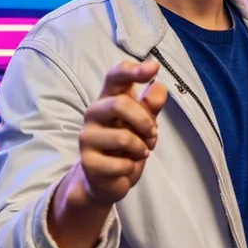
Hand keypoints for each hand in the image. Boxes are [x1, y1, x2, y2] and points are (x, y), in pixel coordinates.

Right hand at [75, 60, 167, 206]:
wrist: (107, 180)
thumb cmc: (127, 145)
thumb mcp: (144, 123)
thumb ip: (151, 106)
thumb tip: (159, 86)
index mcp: (109, 99)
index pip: (116, 76)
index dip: (134, 70)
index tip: (154, 67)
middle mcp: (94, 113)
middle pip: (119, 104)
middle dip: (144, 120)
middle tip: (152, 134)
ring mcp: (87, 137)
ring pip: (123, 137)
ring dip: (141, 148)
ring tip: (140, 153)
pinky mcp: (88, 162)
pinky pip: (121, 163)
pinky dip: (132, 167)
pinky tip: (127, 167)